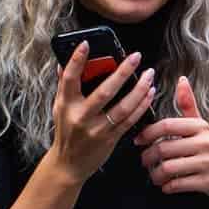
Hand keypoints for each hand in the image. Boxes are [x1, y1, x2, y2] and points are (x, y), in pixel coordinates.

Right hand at [51, 43, 155, 181]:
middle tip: (135, 57)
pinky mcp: (110, 139)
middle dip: (122, 72)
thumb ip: (64, 85)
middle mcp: (81, 116)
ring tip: (149, 74)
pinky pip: (130, 120)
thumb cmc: (66, 132)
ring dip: (139, 89)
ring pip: (122, 107)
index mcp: (66, 105)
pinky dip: (141, 106)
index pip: (70, 78)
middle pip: (104, 91)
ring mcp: (97, 129)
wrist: (69, 164)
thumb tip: (63, 61)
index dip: (77, 60)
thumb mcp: (59, 108)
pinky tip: (149, 94)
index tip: (86, 43)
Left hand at [134, 76, 208, 208]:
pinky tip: (167, 186)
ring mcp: (208, 162)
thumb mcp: (202, 128)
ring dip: (156, 175)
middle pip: (164, 148)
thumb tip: (182, 80)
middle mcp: (206, 142)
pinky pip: (178, 184)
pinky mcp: (208, 182)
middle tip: (145, 162)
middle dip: (148, 157)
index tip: (138, 141)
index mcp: (201, 126)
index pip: (167, 125)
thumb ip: (189, 106)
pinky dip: (168, 187)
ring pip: (169, 168)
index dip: (148, 133)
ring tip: (155, 176)